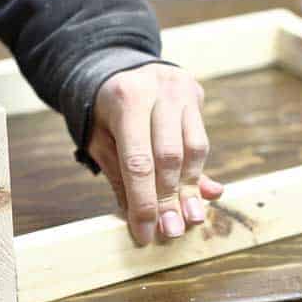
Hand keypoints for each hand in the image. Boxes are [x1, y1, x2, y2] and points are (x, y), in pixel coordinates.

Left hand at [88, 63, 223, 244]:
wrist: (119, 68)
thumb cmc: (103, 112)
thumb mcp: (100, 141)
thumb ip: (120, 177)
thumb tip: (140, 218)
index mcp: (126, 99)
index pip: (138, 161)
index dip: (144, 202)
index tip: (145, 233)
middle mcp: (158, 90)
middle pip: (168, 157)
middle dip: (169, 199)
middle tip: (171, 231)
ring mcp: (181, 90)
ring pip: (192, 149)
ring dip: (190, 189)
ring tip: (190, 218)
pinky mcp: (196, 94)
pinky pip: (200, 141)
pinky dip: (198, 171)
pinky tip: (198, 195)